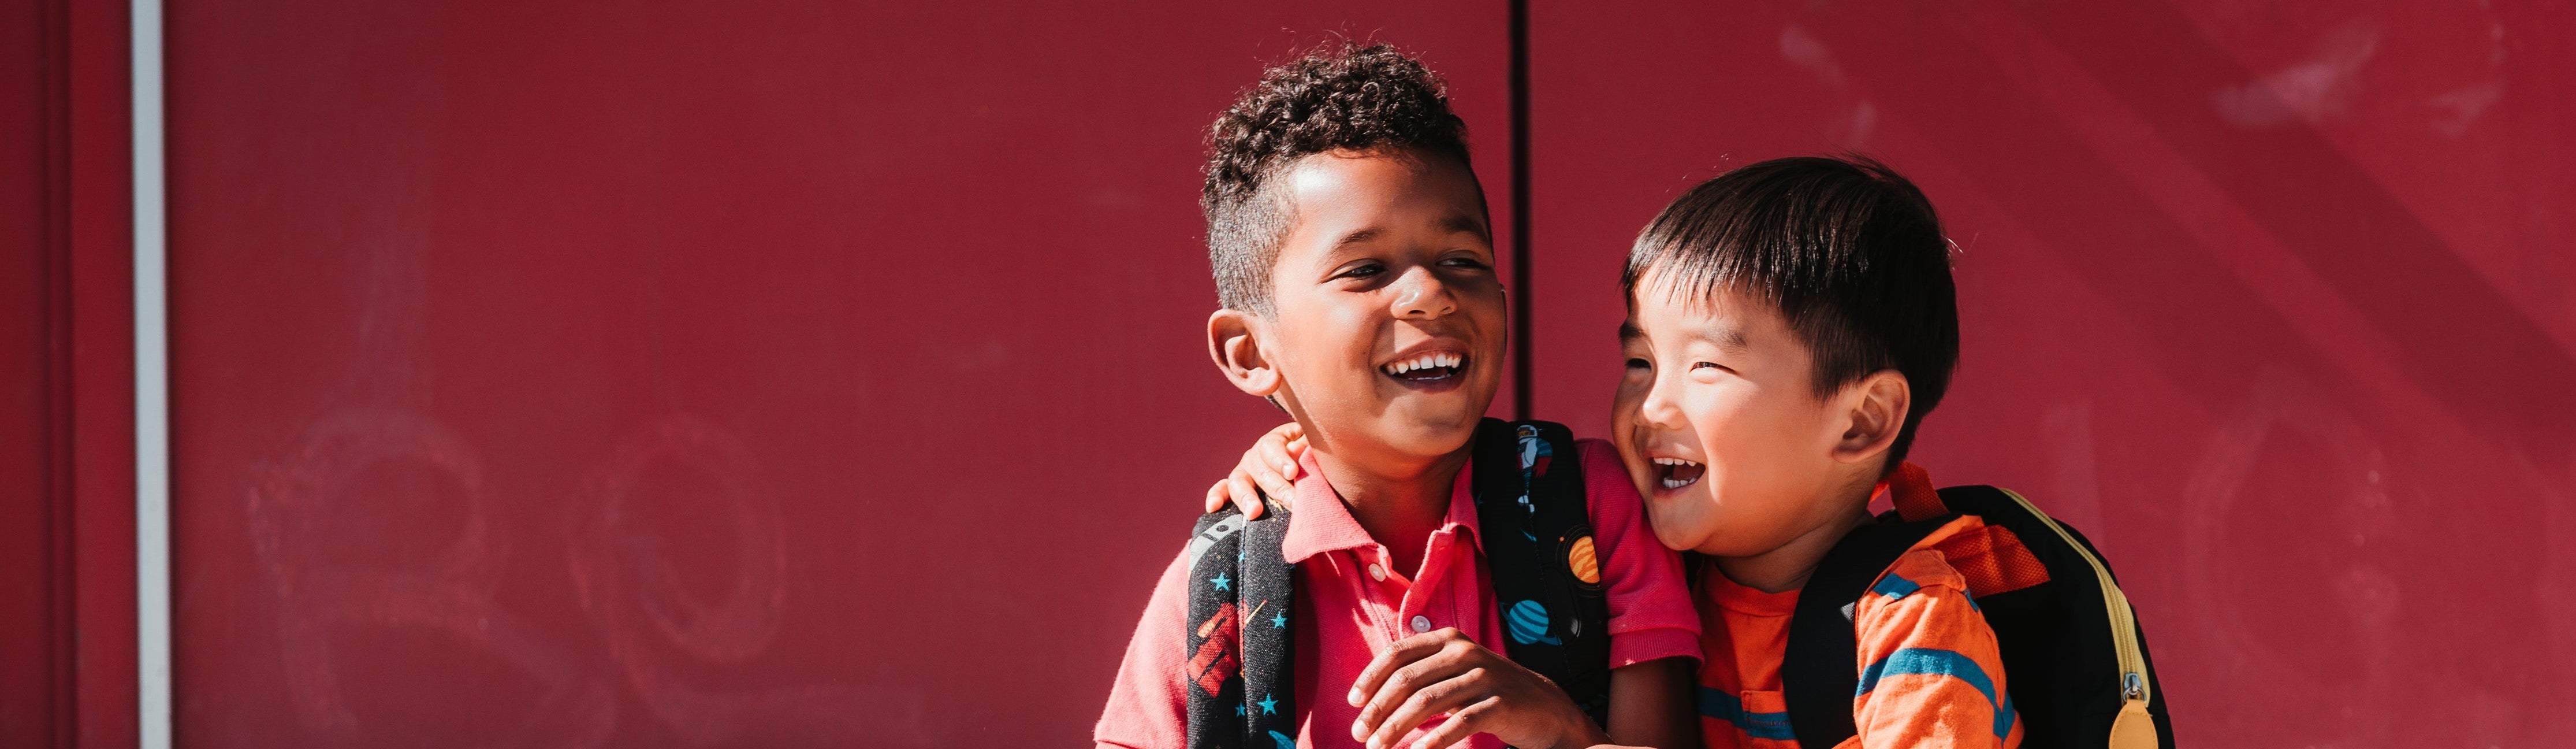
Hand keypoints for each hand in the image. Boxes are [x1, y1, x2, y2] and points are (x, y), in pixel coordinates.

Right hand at [1202, 422, 1306, 518]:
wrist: (1306, 468)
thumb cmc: (1312, 456)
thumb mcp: (1314, 446)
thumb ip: (1307, 445)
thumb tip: (1294, 450)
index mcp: (1275, 441)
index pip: (1272, 447)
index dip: (1281, 459)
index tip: (1293, 472)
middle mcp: (1255, 456)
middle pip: (1261, 471)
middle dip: (1278, 488)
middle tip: (1294, 503)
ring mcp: (1244, 472)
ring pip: (1239, 482)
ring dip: (1246, 497)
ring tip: (1255, 512)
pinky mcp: (1237, 488)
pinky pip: (1222, 490)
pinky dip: (1216, 497)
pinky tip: (1212, 508)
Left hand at [1347, 628, 1606, 748]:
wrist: (1544, 706)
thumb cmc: (1487, 691)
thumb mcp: (1454, 671)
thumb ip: (1420, 674)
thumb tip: (1369, 697)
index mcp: (1448, 639)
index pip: (1398, 654)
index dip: (1370, 677)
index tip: (1353, 703)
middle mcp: (1465, 652)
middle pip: (1407, 680)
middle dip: (1377, 710)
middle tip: (1360, 734)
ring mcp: (1484, 677)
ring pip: (1427, 702)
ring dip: (1396, 728)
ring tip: (1378, 748)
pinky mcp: (1500, 703)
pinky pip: (1459, 723)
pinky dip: (1433, 740)